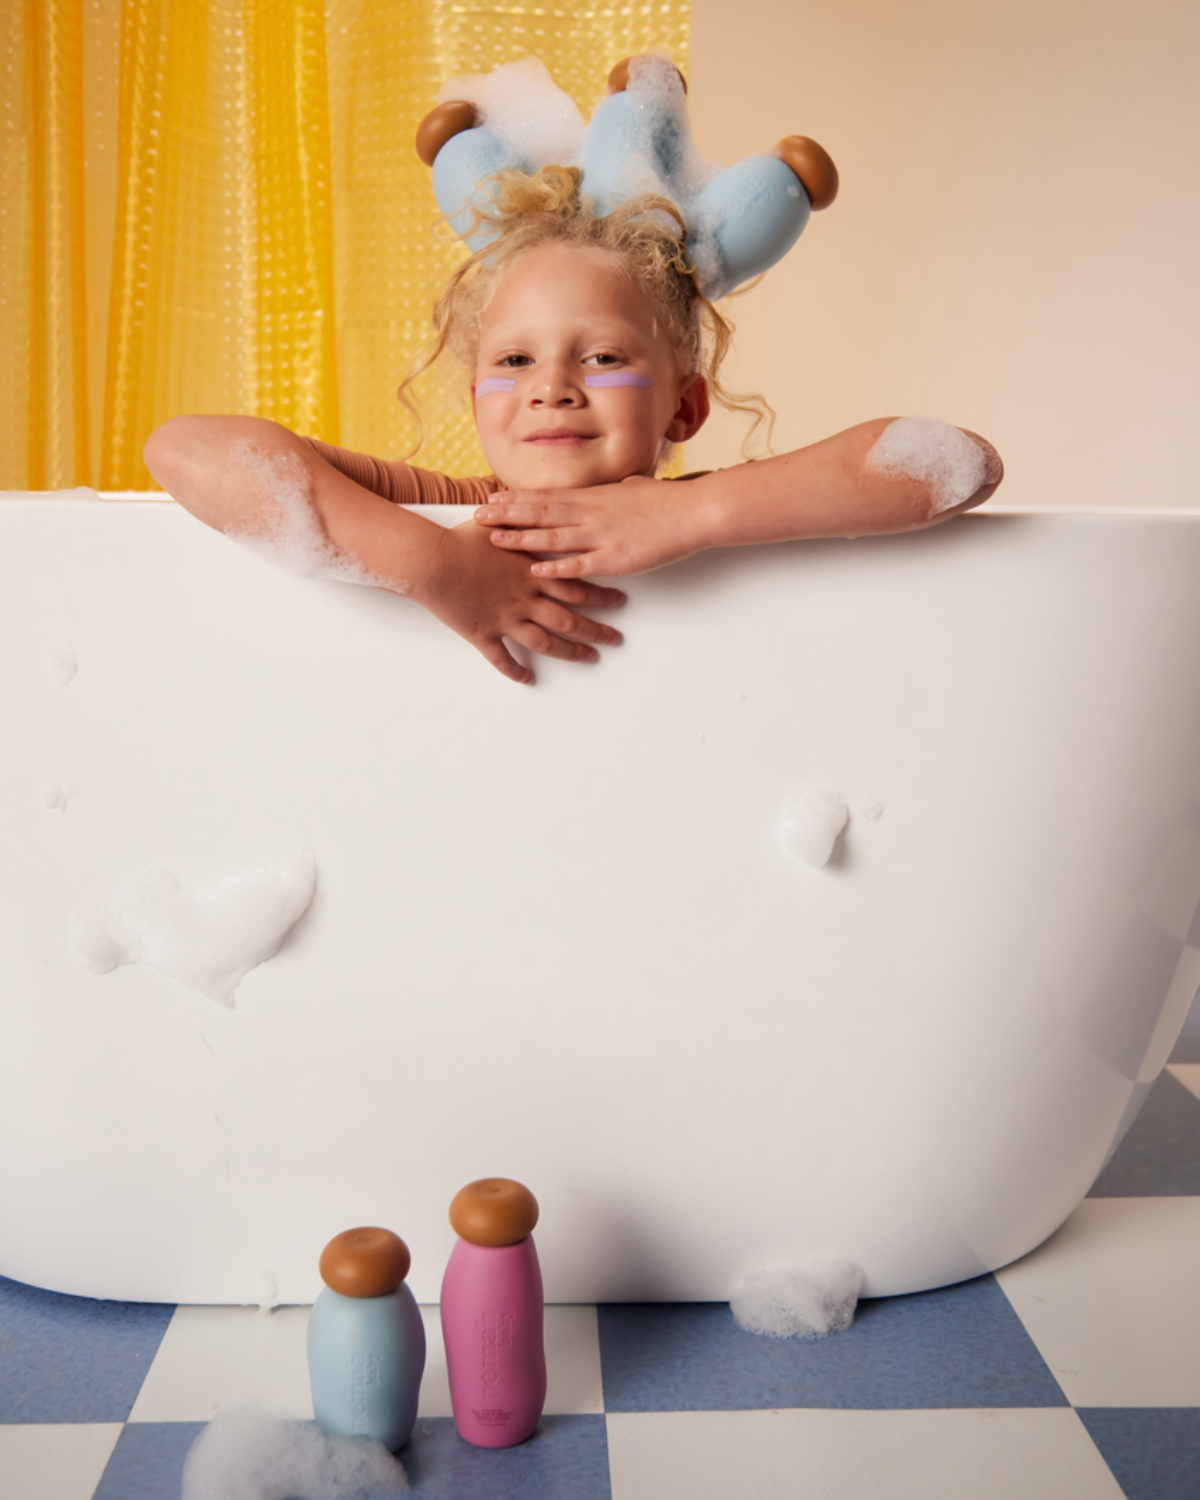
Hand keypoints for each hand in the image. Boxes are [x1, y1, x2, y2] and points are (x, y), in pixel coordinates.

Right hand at [418, 519, 625, 683]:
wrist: (432, 561)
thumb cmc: (461, 540)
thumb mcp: (498, 524)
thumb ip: (520, 522)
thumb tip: (532, 509)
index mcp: (532, 573)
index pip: (576, 586)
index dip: (601, 595)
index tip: (619, 601)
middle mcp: (525, 599)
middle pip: (570, 619)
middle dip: (596, 630)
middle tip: (614, 638)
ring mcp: (506, 619)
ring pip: (546, 642)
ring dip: (569, 652)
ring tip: (587, 658)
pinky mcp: (484, 634)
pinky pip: (503, 658)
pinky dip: (516, 671)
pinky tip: (528, 679)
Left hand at [473, 475, 706, 579]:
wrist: (692, 512)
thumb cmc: (665, 501)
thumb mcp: (632, 489)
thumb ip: (612, 494)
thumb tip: (607, 490)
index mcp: (593, 497)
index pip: (545, 497)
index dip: (516, 499)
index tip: (492, 499)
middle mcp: (590, 514)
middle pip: (540, 513)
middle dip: (506, 515)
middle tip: (477, 515)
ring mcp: (600, 537)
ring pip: (552, 537)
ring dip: (521, 539)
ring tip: (495, 539)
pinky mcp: (614, 559)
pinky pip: (579, 565)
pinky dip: (556, 568)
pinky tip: (535, 570)